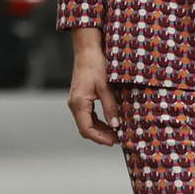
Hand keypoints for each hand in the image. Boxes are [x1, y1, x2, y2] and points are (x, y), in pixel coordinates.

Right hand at [66, 26, 119, 147]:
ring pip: (87, 122)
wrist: (87, 51)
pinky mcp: (81, 98)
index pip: (86, 128)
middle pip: (86, 128)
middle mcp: (75, 104)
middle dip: (101, 136)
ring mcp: (77, 101)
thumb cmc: (96, 66)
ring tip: (117, 133)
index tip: (114, 142)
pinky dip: (99, 122)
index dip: (99, 138)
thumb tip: (116, 124)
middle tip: (119, 140)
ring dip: (101, 130)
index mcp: (79, 103)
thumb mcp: (106, 87)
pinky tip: (111, 122)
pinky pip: (88, 115)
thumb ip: (110, 106)